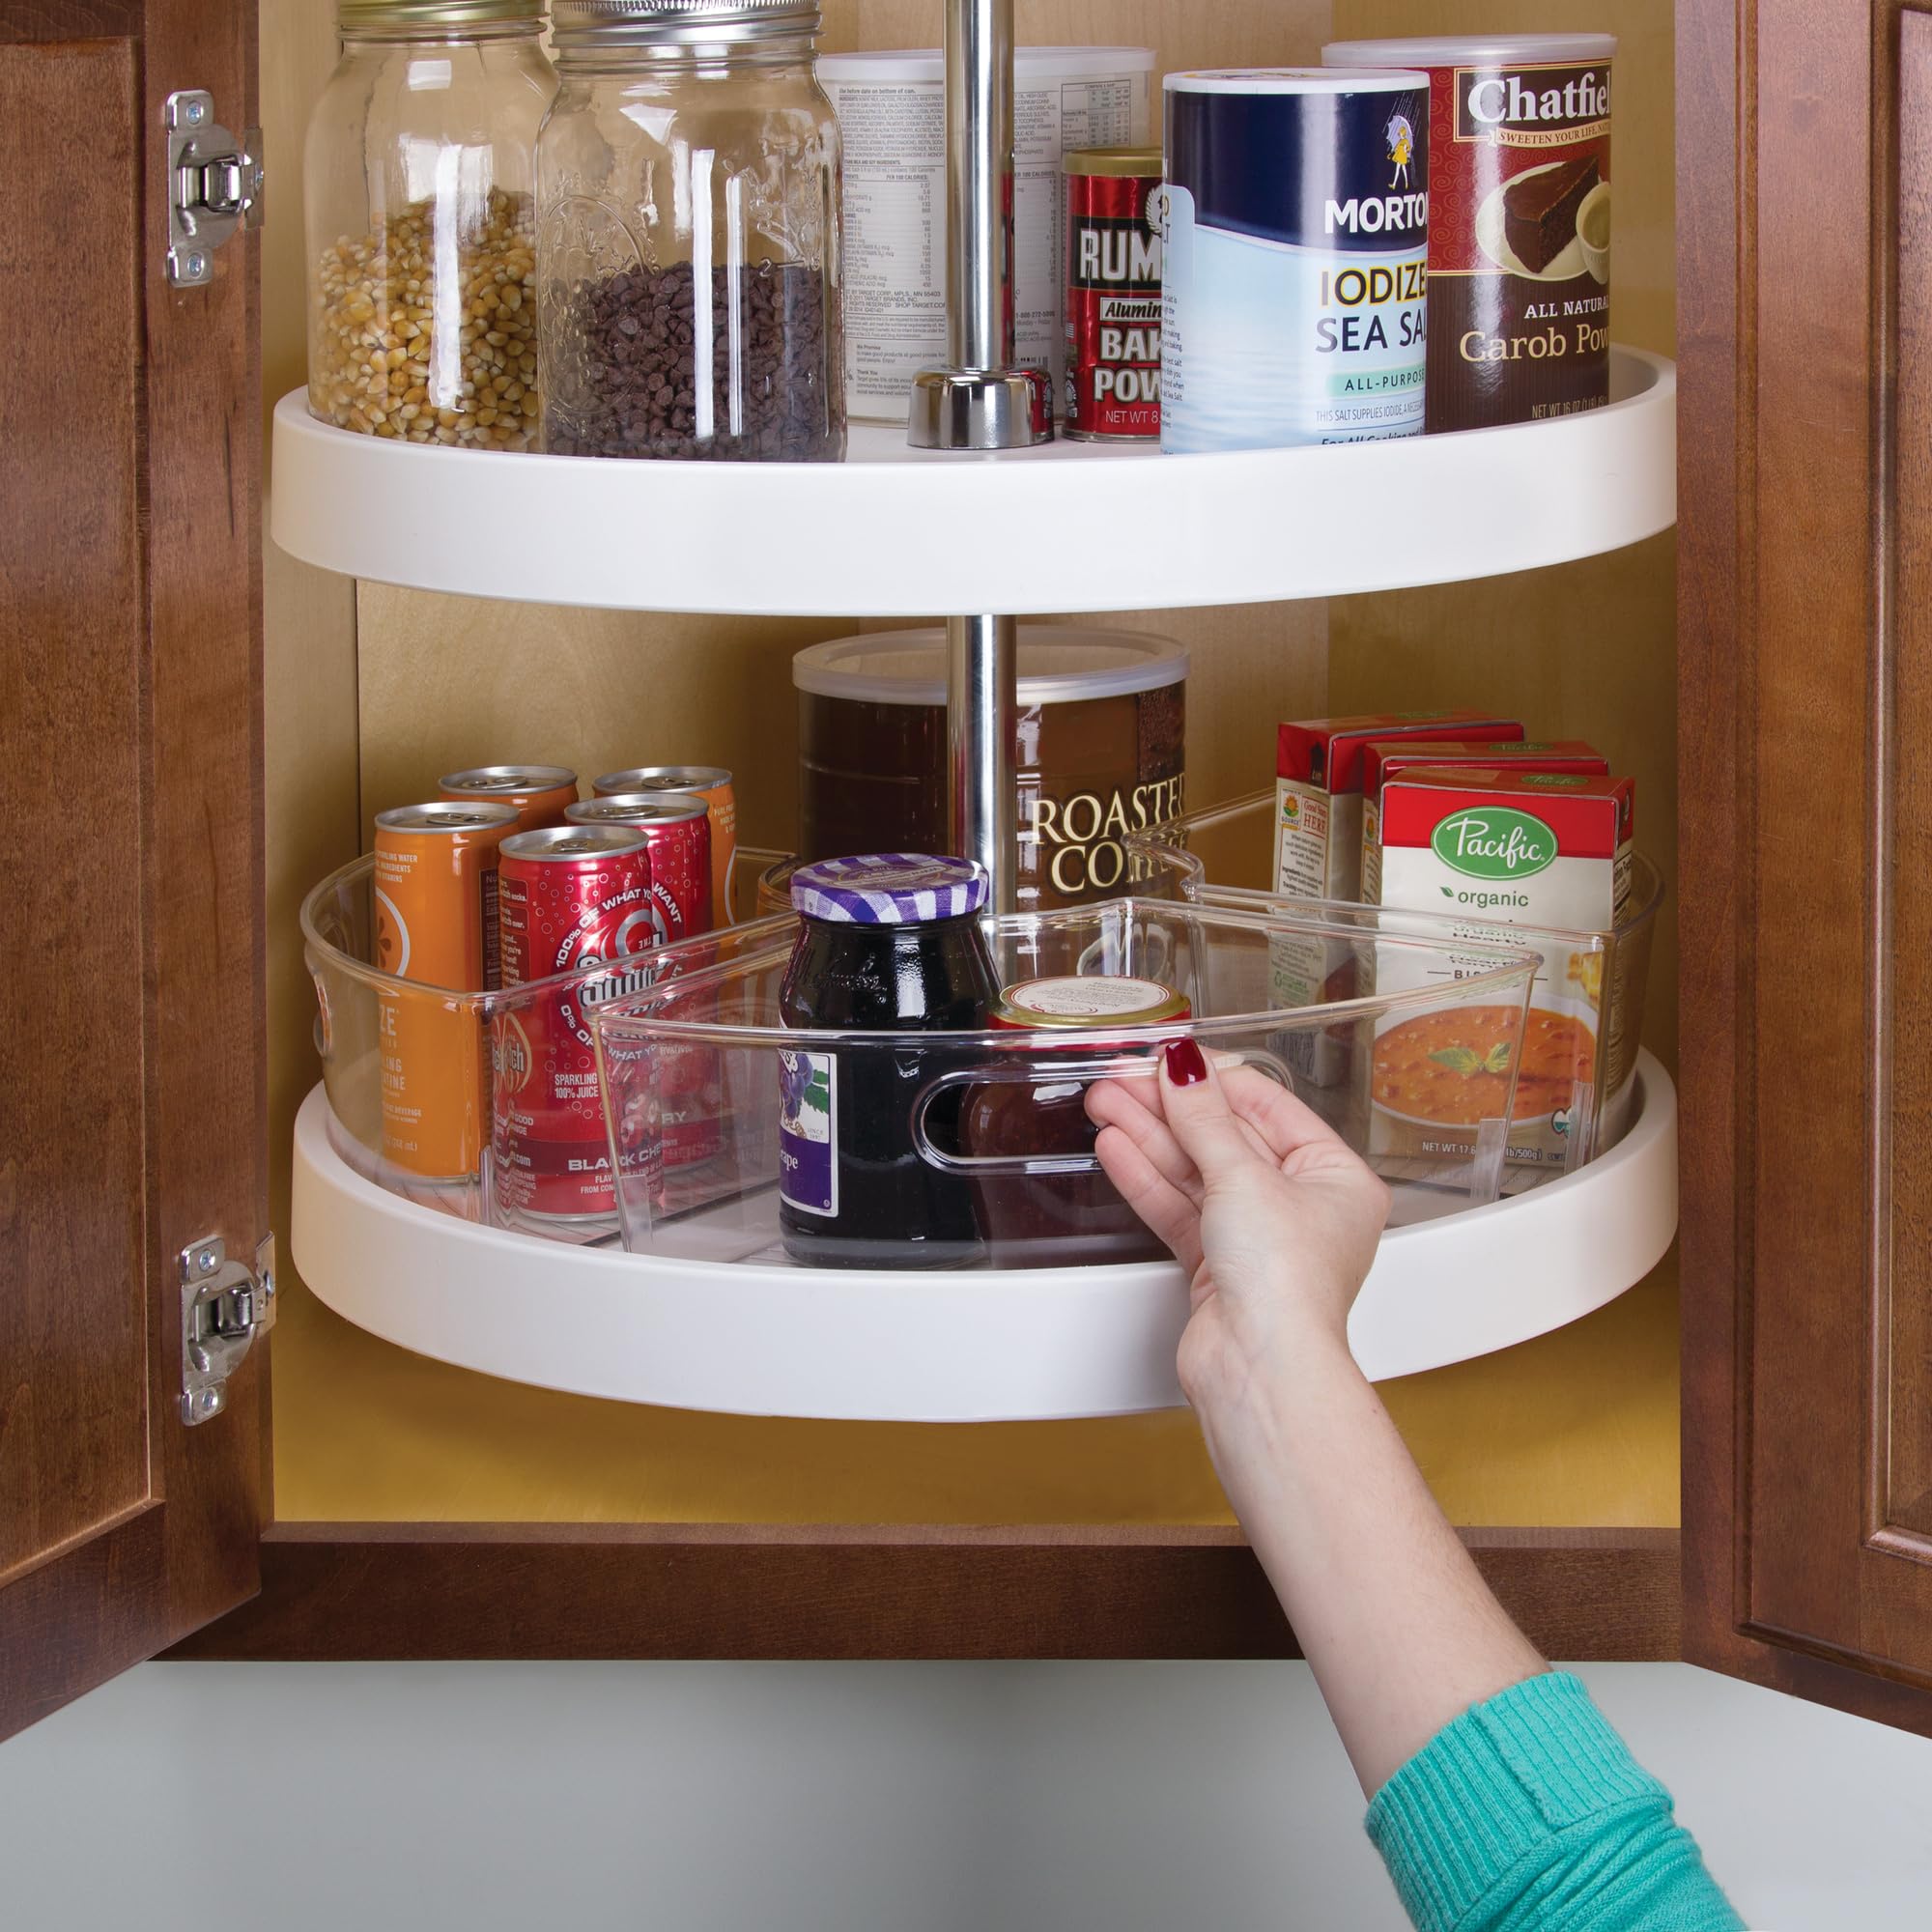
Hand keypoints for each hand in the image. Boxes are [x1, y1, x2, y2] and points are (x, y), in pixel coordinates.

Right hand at [1086, 1038, 1390, 1415]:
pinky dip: (1148, 1178)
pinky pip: (1181, 1208)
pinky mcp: (1220, 1267)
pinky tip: (1117, 1148)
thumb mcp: (1243, 1178)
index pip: (1269, 1106)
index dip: (1214, 1079)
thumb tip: (1184, 1067)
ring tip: (1106, 1104)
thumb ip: (1205, 1118)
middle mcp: (1302, 1207)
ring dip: (1149, 1137)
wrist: (1259, 1370)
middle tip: (1123, 1079)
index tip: (1170, 1058)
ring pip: (1196, 1172)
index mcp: (1337, 1178)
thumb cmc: (1286, 1288)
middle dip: (1170, 1109)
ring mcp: (1258, 1238)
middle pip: (1226, 1138)